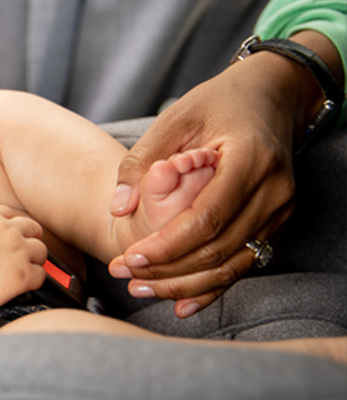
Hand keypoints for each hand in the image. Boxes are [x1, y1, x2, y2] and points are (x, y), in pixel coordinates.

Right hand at [0, 199, 46, 331]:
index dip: (11, 222)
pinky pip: (41, 275)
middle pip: (33, 228)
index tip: (9, 232)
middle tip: (25, 247)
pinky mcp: (24, 275)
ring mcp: (19, 253)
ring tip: (27, 265)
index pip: (10, 213)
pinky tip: (26, 282)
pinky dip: (35, 279)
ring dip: (36, 258)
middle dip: (31, 236)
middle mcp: (10, 233)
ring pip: (41, 251)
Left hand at [107, 35, 339, 316]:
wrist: (270, 95)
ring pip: (234, 263)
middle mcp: (274, 189)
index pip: (206, 217)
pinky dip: (213, 286)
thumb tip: (118, 208)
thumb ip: (141, 162)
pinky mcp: (277, 222)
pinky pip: (245, 263)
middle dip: (168, 270)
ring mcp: (281, 209)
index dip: (166, 245)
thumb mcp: (174, 118)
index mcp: (249, 158)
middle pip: (220, 248)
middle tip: (123, 275)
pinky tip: (181, 303)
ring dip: (186, 283)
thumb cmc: (217, 102)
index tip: (128, 258)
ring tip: (141, 287)